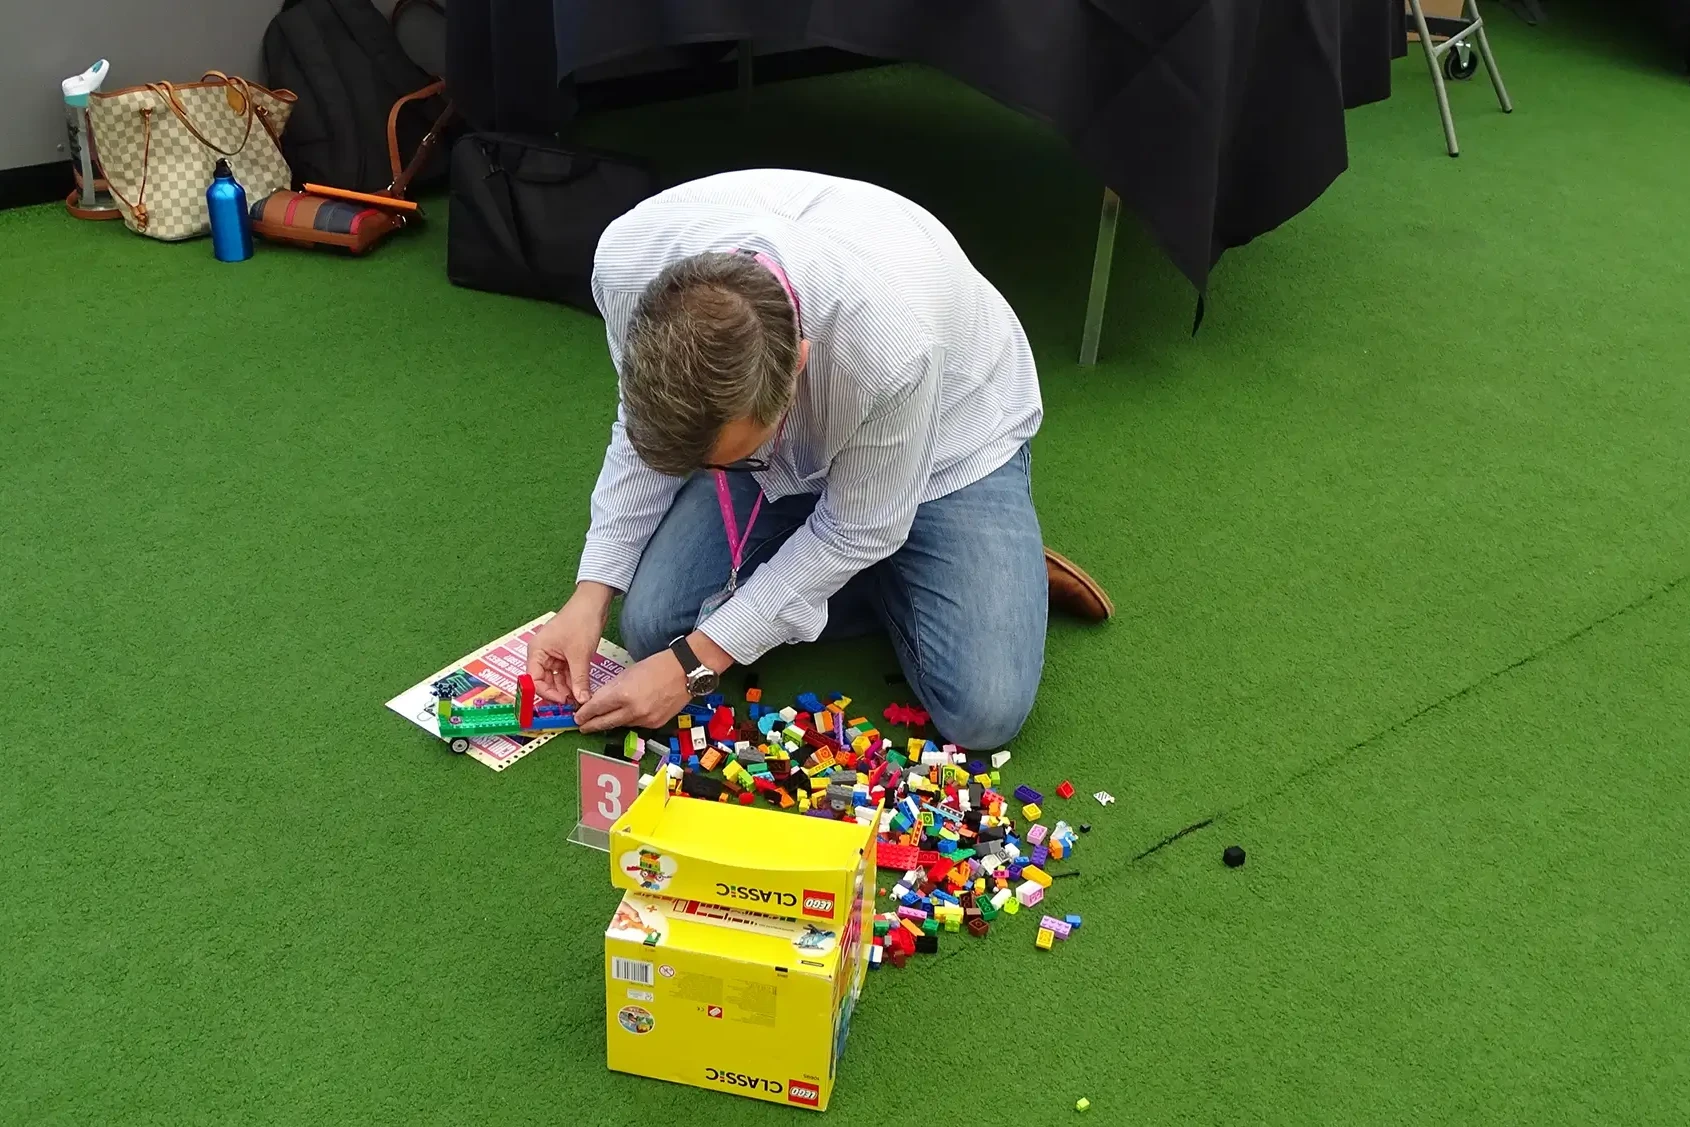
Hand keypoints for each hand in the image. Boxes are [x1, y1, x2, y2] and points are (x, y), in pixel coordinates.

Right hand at [526, 583, 613, 703]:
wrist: (594, 603)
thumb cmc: (581, 622)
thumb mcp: (580, 655)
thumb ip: (579, 680)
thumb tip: (581, 701)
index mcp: (536, 652)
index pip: (533, 681)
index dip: (547, 694)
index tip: (563, 702)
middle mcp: (541, 654)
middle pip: (544, 682)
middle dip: (558, 693)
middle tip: (574, 705)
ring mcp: (552, 655)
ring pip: (556, 679)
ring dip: (567, 689)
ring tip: (580, 700)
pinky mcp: (564, 655)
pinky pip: (565, 673)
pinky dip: (573, 681)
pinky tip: (582, 691)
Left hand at [574, 651, 690, 732]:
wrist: (684, 671)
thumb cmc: (656, 666)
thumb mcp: (627, 673)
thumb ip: (611, 689)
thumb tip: (598, 701)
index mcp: (623, 694)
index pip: (596, 709)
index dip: (584, 714)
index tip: (577, 717)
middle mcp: (633, 711)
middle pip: (605, 723)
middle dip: (591, 726)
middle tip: (582, 727)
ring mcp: (645, 720)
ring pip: (621, 724)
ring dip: (612, 721)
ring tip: (604, 718)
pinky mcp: (655, 724)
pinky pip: (636, 725)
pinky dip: (629, 720)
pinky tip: (628, 713)